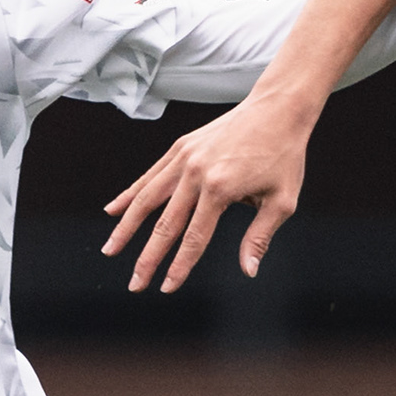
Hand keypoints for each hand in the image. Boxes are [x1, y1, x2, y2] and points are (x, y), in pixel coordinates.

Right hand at [103, 93, 318, 292]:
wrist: (278, 108)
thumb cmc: (284, 156)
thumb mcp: (282, 201)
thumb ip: (260, 237)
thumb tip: (248, 271)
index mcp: (220, 189)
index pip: (194, 238)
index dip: (179, 266)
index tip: (166, 288)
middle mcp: (196, 173)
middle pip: (164, 224)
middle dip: (147, 258)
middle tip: (135, 285)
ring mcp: (184, 157)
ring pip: (147, 198)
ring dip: (126, 227)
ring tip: (110, 250)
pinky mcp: (181, 146)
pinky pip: (150, 176)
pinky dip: (130, 194)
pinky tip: (112, 210)